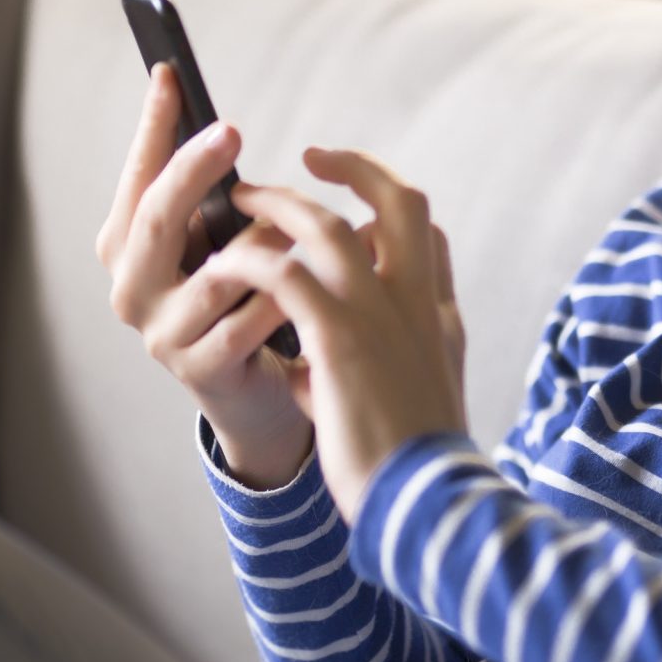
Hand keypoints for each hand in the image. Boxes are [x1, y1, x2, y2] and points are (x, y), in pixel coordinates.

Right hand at [95, 63, 306, 465]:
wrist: (257, 391)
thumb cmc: (238, 297)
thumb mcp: (217, 239)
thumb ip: (206, 193)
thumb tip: (206, 112)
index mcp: (124, 247)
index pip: (135, 176)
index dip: (153, 127)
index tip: (172, 75)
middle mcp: (131, 289)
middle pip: (156, 217)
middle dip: (193, 168)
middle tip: (231, 131)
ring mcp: (162, 334)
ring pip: (217, 270)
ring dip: (265, 243)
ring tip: (299, 228)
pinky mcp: (202, 371)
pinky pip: (249, 319)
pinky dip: (286, 296)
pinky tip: (316, 284)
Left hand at [207, 148, 468, 523]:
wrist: (427, 503)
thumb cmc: (412, 464)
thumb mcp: (410, 401)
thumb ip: (374, 369)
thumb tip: (317, 366)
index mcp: (437, 316)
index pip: (427, 236)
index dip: (391, 210)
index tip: (361, 204)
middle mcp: (415, 301)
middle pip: (395, 202)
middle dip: (354, 170)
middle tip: (311, 158)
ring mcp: (379, 314)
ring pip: (327, 226)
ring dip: (280, 206)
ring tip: (242, 200)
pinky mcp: (338, 338)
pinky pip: (284, 275)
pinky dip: (251, 261)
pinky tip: (224, 264)